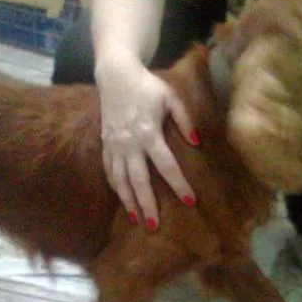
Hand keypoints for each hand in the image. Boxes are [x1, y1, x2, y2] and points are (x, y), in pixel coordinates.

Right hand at [95, 53, 198, 230]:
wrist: (115, 75)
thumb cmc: (147, 86)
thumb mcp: (171, 97)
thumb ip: (185, 119)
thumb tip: (196, 142)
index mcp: (149, 133)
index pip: (167, 165)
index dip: (179, 184)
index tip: (191, 201)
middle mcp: (130, 144)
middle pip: (139, 180)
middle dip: (148, 204)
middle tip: (155, 226)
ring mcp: (115, 146)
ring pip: (120, 180)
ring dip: (128, 201)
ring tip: (137, 220)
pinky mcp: (105, 145)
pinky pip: (109, 171)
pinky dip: (115, 187)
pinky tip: (123, 200)